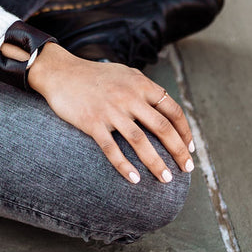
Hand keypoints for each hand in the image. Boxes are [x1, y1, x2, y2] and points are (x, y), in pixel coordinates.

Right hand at [29, 42, 194, 183]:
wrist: (61, 73)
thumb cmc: (94, 75)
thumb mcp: (124, 73)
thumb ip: (144, 87)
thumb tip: (165, 106)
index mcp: (140, 84)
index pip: (172, 109)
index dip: (185, 131)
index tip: (190, 148)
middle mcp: (128, 96)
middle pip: (162, 127)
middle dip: (178, 151)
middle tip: (187, 169)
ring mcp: (110, 110)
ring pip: (140, 141)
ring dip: (156, 163)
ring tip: (166, 179)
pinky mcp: (92, 122)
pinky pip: (111, 148)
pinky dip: (124, 165)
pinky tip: (134, 179)